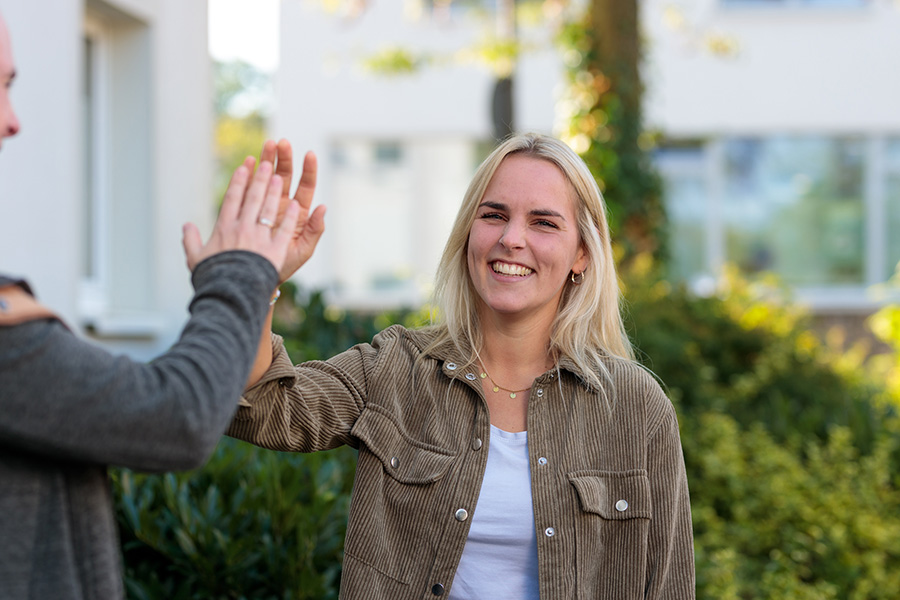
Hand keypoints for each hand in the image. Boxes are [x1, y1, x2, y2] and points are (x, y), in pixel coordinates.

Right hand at [182, 157, 301, 274]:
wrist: (229, 293)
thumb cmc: (212, 277)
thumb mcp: (196, 259)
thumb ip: (190, 240)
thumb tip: (185, 226)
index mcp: (224, 229)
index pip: (232, 199)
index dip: (239, 182)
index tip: (244, 167)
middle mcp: (242, 229)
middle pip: (253, 199)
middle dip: (260, 179)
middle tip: (267, 163)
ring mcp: (259, 238)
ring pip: (268, 210)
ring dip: (275, 192)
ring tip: (280, 177)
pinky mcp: (274, 251)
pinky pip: (284, 230)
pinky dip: (290, 217)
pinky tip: (297, 206)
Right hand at [260, 139, 326, 281]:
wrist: (258, 276)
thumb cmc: (285, 265)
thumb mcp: (304, 249)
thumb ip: (315, 229)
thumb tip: (324, 206)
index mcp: (299, 212)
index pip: (305, 186)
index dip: (309, 169)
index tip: (310, 154)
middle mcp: (283, 204)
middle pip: (286, 176)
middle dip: (285, 158)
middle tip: (281, 142)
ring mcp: (265, 205)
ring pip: (267, 177)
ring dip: (268, 160)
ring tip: (268, 144)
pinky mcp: (248, 209)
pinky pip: (249, 189)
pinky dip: (249, 175)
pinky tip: (249, 162)